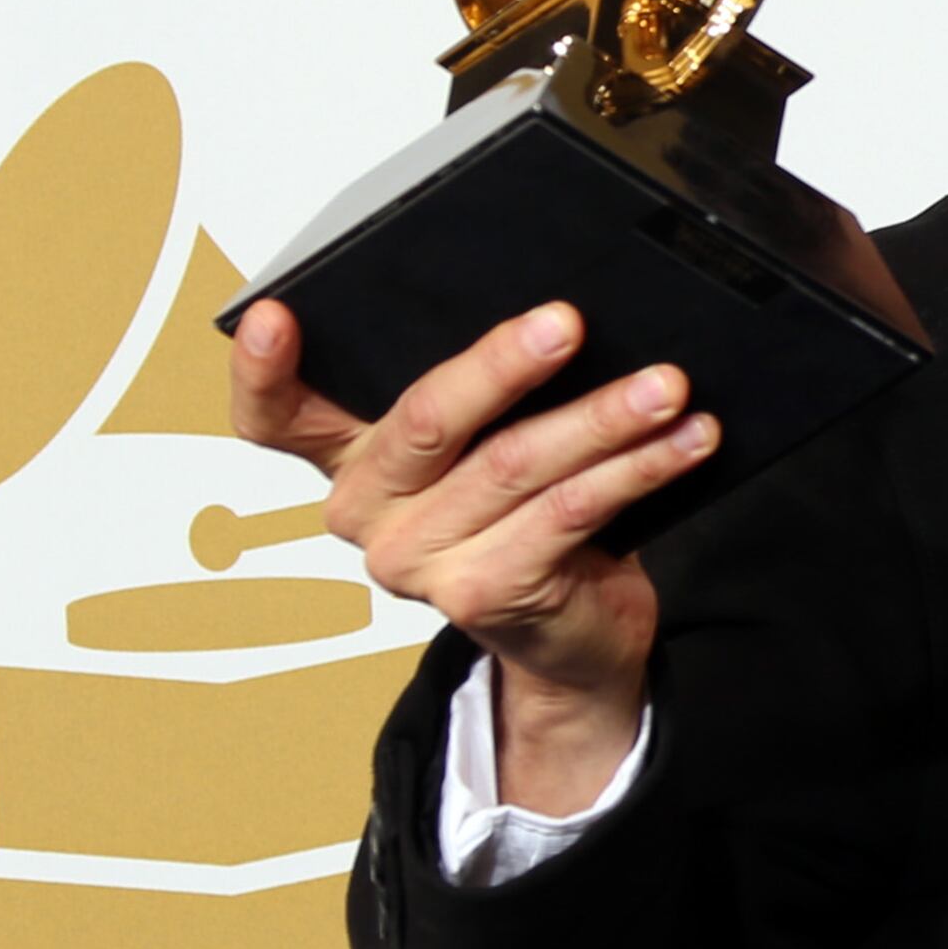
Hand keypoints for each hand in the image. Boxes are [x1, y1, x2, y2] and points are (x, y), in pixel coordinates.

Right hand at [230, 298, 714, 810]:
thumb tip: (556, 312)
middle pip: (424, 421)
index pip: (273, 417)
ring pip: (514, 464)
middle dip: (503, 365)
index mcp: (349, 459)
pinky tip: (684, 440)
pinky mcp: (481, 593)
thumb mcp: (491, 445)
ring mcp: (414, 560)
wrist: (572, 636)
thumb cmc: (530, 520)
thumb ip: (486, 393)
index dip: (264, 369)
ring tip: (665, 385)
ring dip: (603, 418)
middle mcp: (365, 512)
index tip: (277, 315)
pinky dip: (637, 468)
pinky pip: (566, 512)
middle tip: (567, 321)